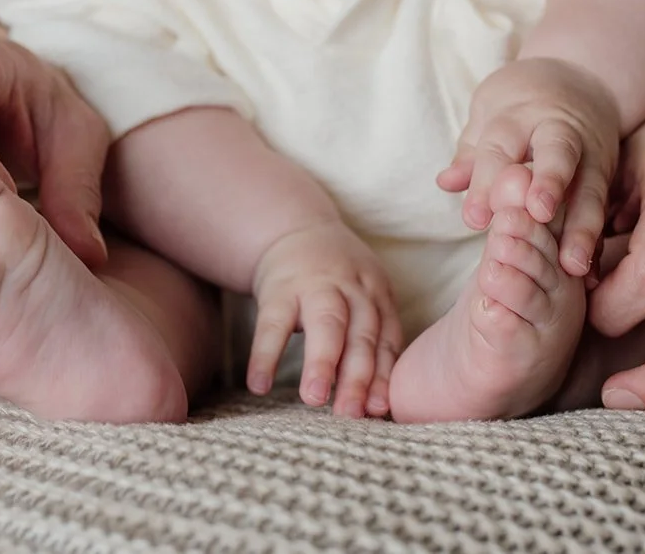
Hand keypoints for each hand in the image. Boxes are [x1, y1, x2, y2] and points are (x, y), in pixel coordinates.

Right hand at [248, 221, 401, 418]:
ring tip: (313, 399)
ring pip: (325, 324)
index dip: (384, 377)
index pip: (385, 340)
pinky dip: (266, 355)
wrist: (296, 230)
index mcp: (377, 296)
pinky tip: (259, 385)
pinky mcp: (279, 288)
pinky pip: (272, 323)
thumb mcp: (364, 300)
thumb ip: (371, 344)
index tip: (379, 412)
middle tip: (350, 413)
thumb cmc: (337, 283)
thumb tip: (375, 408)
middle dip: (358, 376)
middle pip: (361, 334)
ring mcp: (315, 285)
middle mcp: (352, 289)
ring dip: (322, 362)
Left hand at [437, 57, 620, 277]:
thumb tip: (446, 182)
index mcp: (521, 114)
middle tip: (539, 214)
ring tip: (572, 265)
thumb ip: (472, 155)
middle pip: (557, 153)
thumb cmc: (522, 104)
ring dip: (582, 226)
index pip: (501, 147)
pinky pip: (606, 207)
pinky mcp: (610, 172)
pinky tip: (592, 271)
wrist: (583, 77)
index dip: (488, 182)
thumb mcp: (490, 117)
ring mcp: (592, 150)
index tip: (475, 219)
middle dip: (549, 181)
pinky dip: (599, 238)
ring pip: (590, 187)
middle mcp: (561, 129)